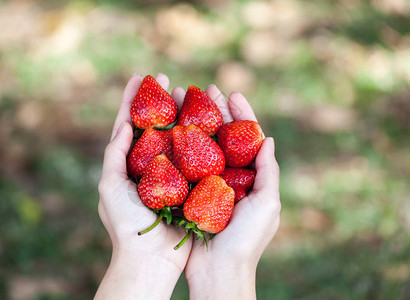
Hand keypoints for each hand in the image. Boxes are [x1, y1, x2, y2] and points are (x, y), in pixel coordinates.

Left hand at [95, 74, 191, 299]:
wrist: (150, 257)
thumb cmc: (125, 223)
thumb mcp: (110, 185)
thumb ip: (114, 154)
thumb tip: (122, 125)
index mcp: (129, 163)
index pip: (128, 124)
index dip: (132, 100)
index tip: (139, 77)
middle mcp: (151, 164)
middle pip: (156, 124)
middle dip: (161, 101)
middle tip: (168, 80)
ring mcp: (172, 172)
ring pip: (178, 136)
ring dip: (182, 113)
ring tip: (188, 92)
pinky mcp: (190, 183)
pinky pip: (196, 156)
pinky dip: (200, 138)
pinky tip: (207, 121)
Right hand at [172, 85, 280, 299]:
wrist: (218, 272)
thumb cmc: (247, 240)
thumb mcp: (267, 205)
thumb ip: (269, 172)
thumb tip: (268, 138)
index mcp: (251, 177)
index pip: (248, 138)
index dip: (242, 114)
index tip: (232, 92)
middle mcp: (230, 176)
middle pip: (223, 136)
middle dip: (215, 111)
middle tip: (204, 88)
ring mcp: (209, 183)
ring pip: (202, 145)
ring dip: (195, 122)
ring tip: (184, 100)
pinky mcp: (190, 192)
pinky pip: (185, 164)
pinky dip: (180, 145)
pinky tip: (171, 129)